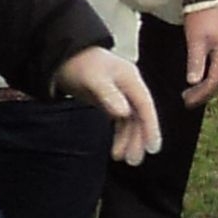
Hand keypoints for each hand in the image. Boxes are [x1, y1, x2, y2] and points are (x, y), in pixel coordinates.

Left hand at [57, 45, 161, 167]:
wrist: (63, 56)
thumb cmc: (79, 64)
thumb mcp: (93, 78)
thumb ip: (108, 95)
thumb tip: (124, 113)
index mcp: (131, 79)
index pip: (145, 105)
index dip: (150, 126)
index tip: (153, 148)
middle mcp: (130, 88)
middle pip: (139, 117)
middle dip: (138, 139)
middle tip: (134, 161)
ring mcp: (122, 96)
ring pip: (131, 122)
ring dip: (129, 140)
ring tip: (124, 159)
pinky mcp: (112, 102)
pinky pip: (121, 122)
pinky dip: (121, 136)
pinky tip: (117, 149)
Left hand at [178, 5, 217, 105]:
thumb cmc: (201, 16)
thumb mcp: (195, 39)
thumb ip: (196, 62)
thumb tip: (193, 82)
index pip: (215, 81)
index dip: (201, 94)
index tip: (187, 101)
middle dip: (205, 93)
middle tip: (188, 100)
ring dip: (209, 86)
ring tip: (193, 92)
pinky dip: (213, 76)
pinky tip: (202, 77)